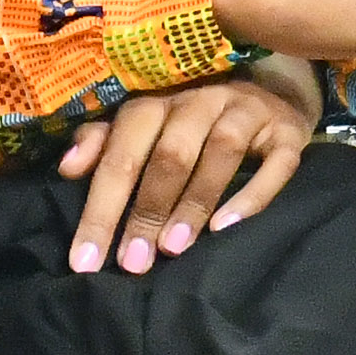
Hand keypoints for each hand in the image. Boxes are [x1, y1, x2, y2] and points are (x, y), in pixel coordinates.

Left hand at [59, 66, 312, 273]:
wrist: (272, 92)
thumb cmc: (193, 123)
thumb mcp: (145, 128)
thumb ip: (103, 144)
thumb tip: (66, 169)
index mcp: (159, 103)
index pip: (122, 152)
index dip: (101, 207)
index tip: (85, 261)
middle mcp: (202, 101)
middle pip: (170, 152)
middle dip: (147, 209)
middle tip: (134, 262)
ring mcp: (248, 112)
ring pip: (221, 150)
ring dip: (195, 200)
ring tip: (174, 247)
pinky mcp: (288, 131)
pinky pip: (277, 161)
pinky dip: (254, 193)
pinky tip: (228, 226)